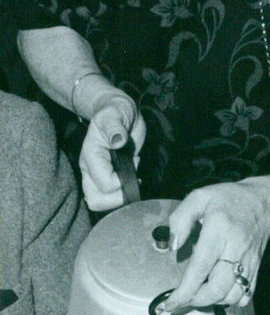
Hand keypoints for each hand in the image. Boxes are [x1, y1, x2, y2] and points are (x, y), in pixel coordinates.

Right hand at [79, 90, 145, 210]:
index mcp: (90, 156)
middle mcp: (90, 169)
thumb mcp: (115, 113)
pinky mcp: (106, 177)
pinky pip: (112, 196)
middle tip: (134, 178)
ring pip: (101, 202)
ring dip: (121, 195)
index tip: (133, 163)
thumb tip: (117, 141)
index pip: (105, 184)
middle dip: (119, 197)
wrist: (118, 112)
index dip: (122, 181)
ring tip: (132, 174)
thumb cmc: (116, 111)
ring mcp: (97, 175)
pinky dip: (125, 190)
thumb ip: (114, 126)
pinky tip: (132, 172)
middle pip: (96, 201)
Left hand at [163, 181, 269, 310]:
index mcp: (219, 230)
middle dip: (196, 301)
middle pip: (218, 288)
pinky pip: (245, 295)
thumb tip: (173, 245)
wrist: (263, 203)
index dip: (185, 289)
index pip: (201, 266)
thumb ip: (180, 219)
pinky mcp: (255, 269)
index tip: (171, 302)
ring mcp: (248, 261)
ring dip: (212, 302)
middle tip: (182, 299)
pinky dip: (230, 301)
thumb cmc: (229, 199)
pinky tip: (218, 292)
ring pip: (232, 296)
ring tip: (198, 295)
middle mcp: (235, 249)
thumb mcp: (200, 197)